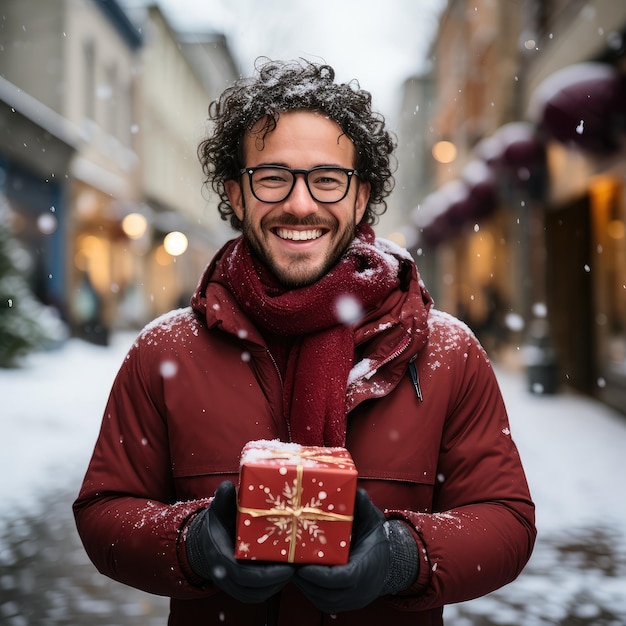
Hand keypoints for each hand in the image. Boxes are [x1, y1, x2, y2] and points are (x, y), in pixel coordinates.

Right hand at [186, 481, 294, 602]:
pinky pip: (256, 593)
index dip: (265, 575)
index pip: (241, 574)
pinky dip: (272, 587)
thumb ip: (223, 498)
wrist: (207, 537)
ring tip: (296, 570)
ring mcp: (232, 583)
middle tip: (298, 568)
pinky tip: (286, 574)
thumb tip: (227, 487)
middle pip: (252, 589)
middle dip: (277, 581)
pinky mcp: (240, 585)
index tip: (287, 567)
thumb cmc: (218, 519)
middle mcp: (224, 574)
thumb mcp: (220, 507)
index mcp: (219, 555)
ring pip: (256, 594)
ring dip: (277, 586)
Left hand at [294, 488, 390, 612]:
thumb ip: (362, 506)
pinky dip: (310, 591)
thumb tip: (354, 490)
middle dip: (306, 580)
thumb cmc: (376, 538)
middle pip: (327, 593)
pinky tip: (301, 575)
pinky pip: (323, 603)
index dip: (320, 575)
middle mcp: (360, 590)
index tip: (303, 566)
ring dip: (305, 586)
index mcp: (366, 568)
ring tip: (292, 568)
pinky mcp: (345, 604)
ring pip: (323, 601)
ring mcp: (353, 600)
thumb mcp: (371, 519)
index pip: (342, 579)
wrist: (389, 561)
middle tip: (289, 563)